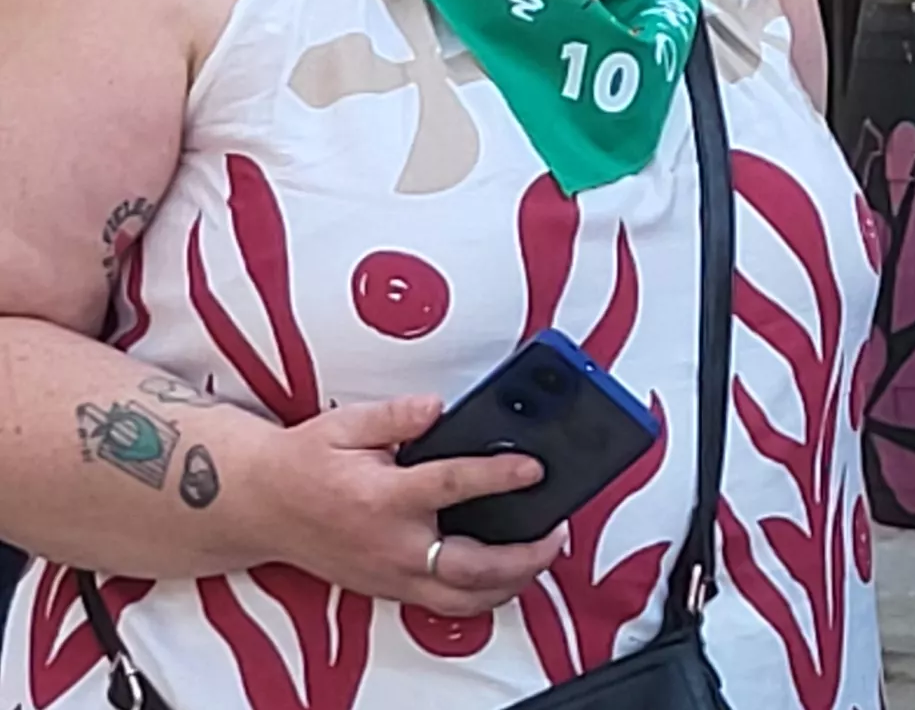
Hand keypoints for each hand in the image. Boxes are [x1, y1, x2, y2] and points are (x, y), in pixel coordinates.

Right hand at [249, 396, 563, 615]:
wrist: (258, 505)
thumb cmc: (302, 466)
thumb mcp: (345, 425)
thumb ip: (397, 415)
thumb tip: (438, 408)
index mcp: (382, 497)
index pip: (452, 486)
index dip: (500, 475)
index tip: (535, 467)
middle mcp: (390, 544)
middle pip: (471, 565)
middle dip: (525, 554)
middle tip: (557, 532)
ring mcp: (390, 574)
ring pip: (463, 598)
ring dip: (512, 582)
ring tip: (542, 556)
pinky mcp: (388, 589)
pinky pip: (445, 604)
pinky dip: (484, 595)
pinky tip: (507, 575)